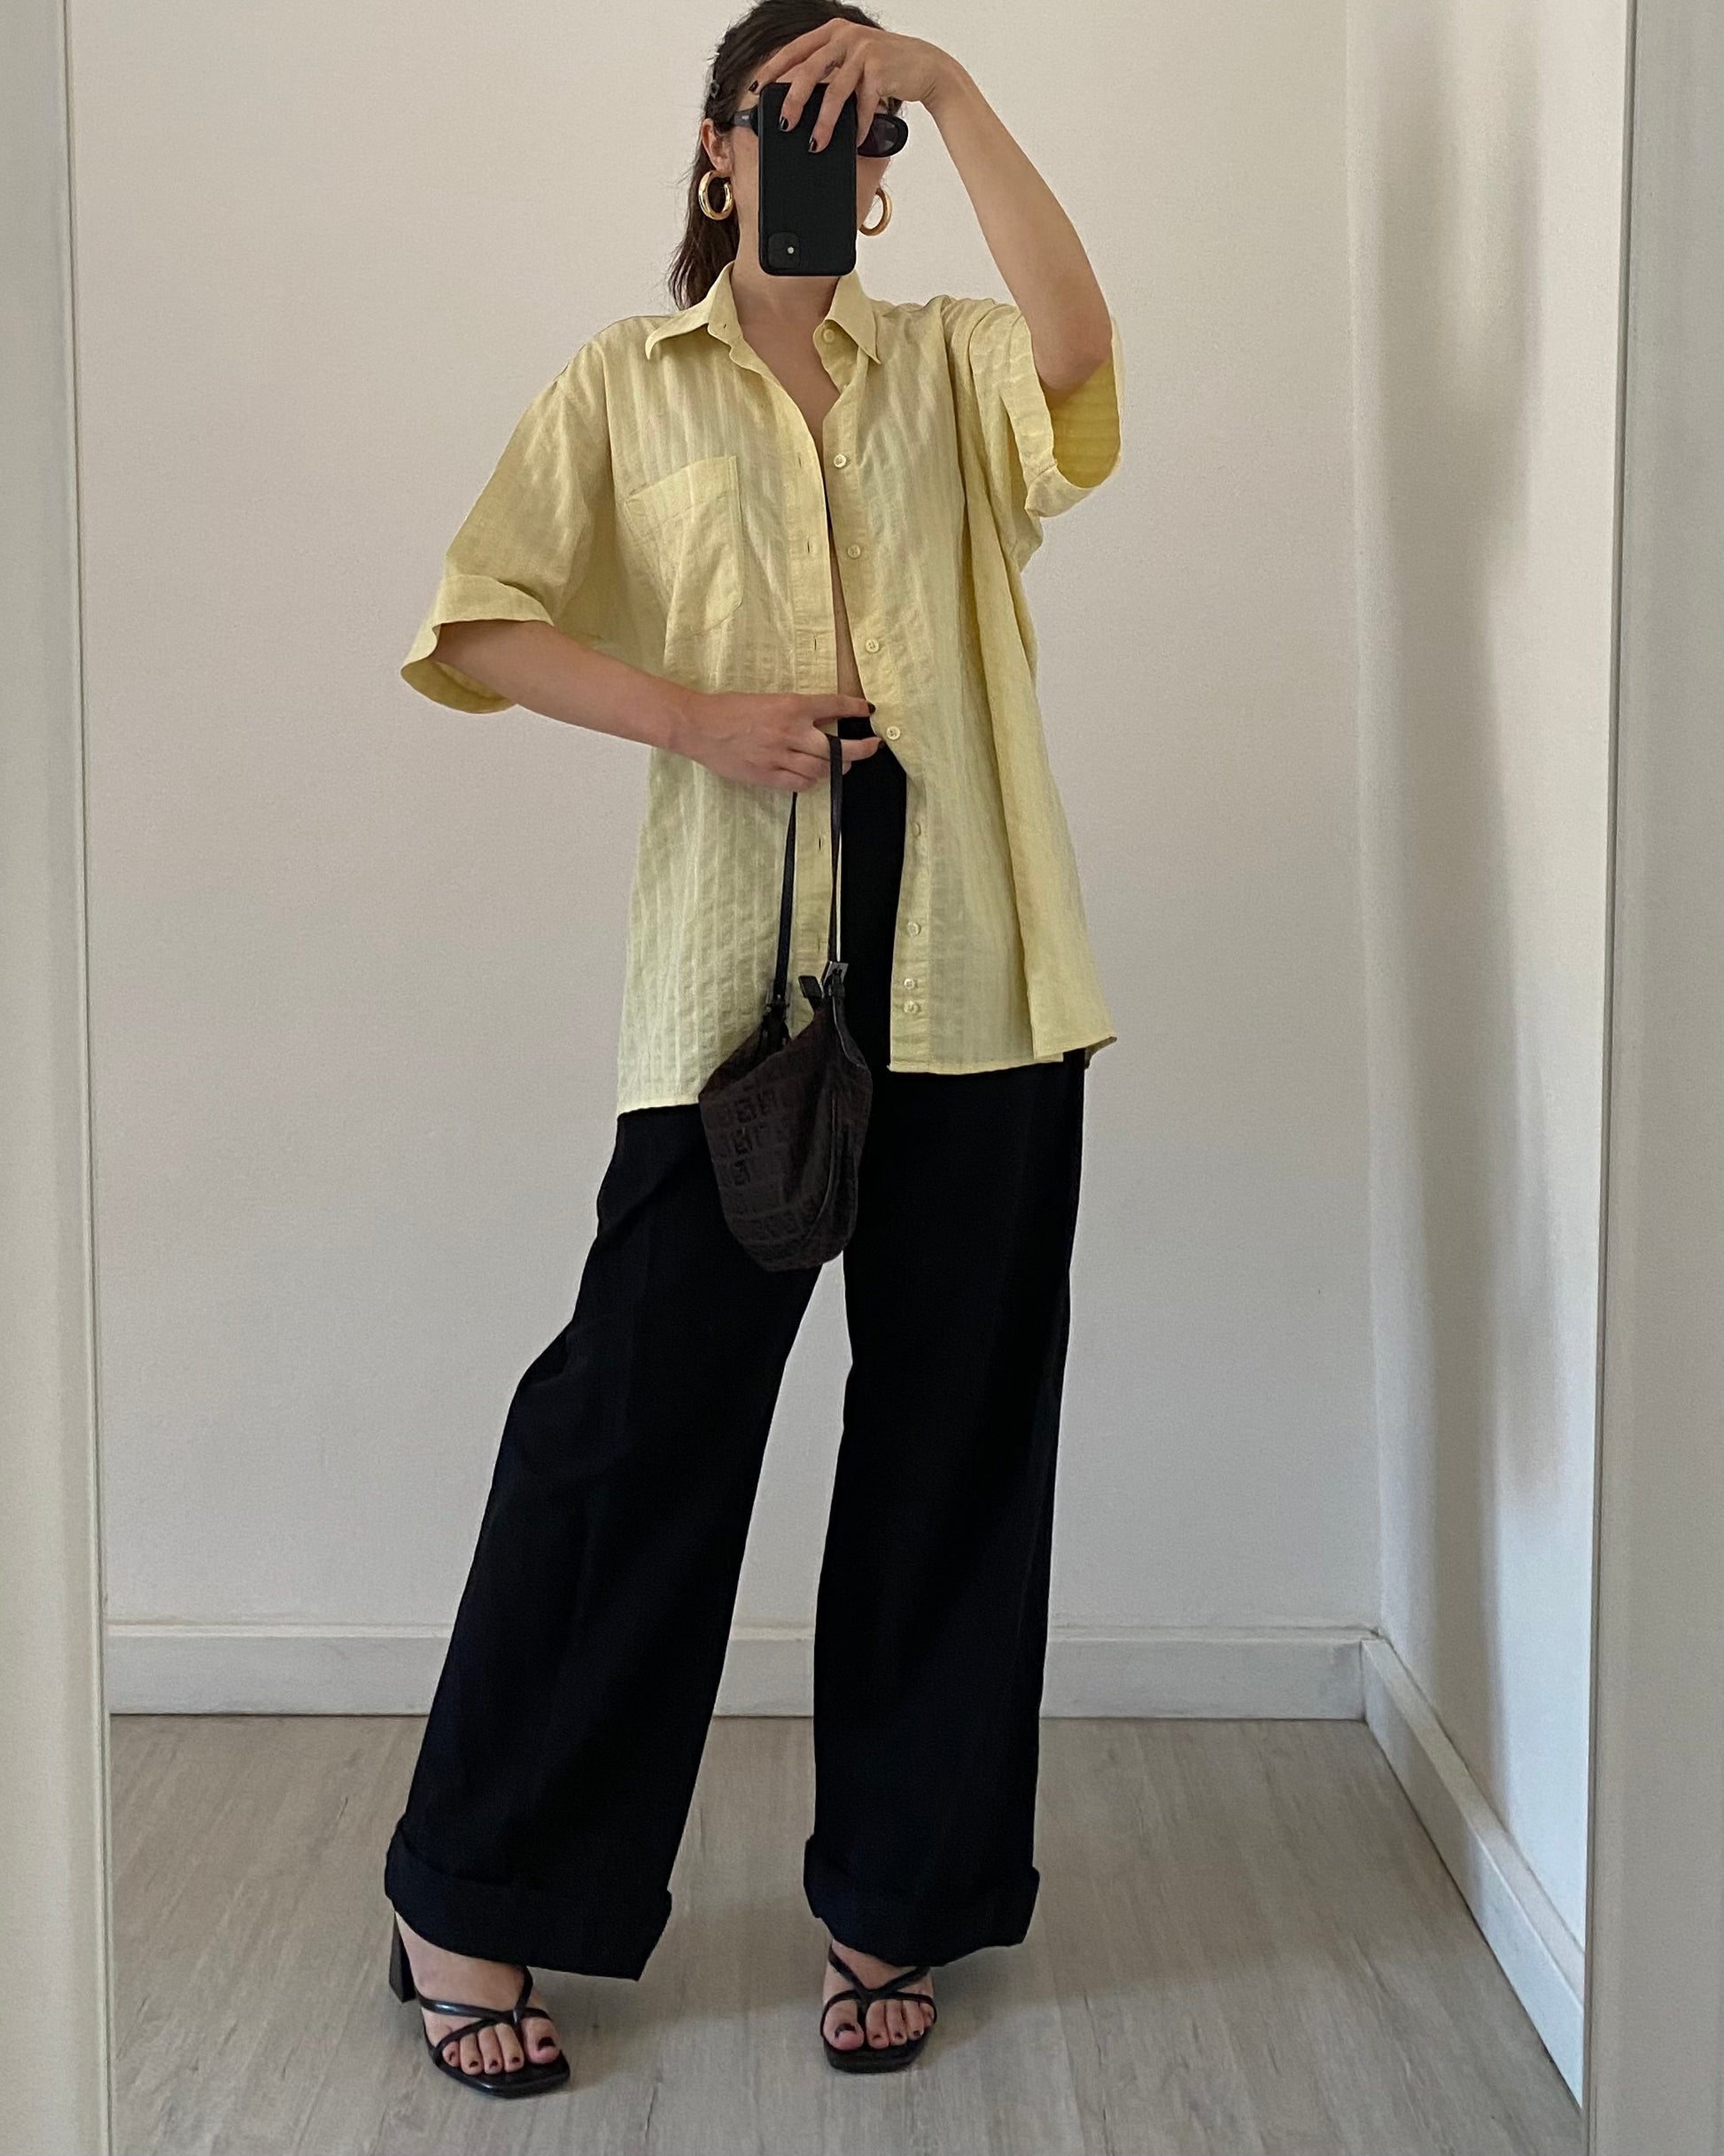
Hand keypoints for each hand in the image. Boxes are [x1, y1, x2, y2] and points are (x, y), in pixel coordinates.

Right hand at [670, 689, 881, 789]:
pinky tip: (814, 776)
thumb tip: (823, 719)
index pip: (834, 705)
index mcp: (790, 705)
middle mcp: (790, 731)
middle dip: (860, 749)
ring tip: (843, 765)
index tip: (868, 710)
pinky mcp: (767, 775)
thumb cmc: (730, 709)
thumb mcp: (768, 700)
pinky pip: (800, 783)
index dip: (855, 708)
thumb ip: (796, 711)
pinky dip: (812, 781)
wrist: (699, 726)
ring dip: (837, 768)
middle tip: (871, 748)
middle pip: (837, 747)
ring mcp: (779, 756)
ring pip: (822, 769)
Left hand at [749, 23, 960, 151]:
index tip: (755, 90)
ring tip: (816, 144)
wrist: (927, 66)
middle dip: (794, 99)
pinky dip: (858, 125)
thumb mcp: (852, 63)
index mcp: (832, 32)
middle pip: (809, 69)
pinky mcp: (881, 67)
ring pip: (834, 90)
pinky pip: (863, 102)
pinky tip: (855, 140)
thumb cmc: (887, 69)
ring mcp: (864, 50)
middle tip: (784, 124)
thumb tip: (797, 102)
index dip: (773, 70)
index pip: (794, 50)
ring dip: (824, 122)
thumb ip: (829, 73)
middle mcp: (845, 36)